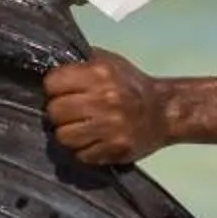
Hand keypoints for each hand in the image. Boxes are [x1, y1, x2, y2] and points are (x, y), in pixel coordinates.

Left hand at [41, 51, 175, 166]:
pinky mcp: (115, 149)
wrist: (165, 112)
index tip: (60, 92)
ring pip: (64, 137)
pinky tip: (93, 141)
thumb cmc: (132, 85)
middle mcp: (104, 100)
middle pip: (55, 112)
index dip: (54, 88)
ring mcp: (110, 127)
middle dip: (58, 113)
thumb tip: (51, 66)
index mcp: (100, 74)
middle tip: (69, 113)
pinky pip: (81, 155)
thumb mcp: (109, 62)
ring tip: (79, 129)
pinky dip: (83, 150)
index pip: (53, 83)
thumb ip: (80, 63)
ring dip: (68, 134)